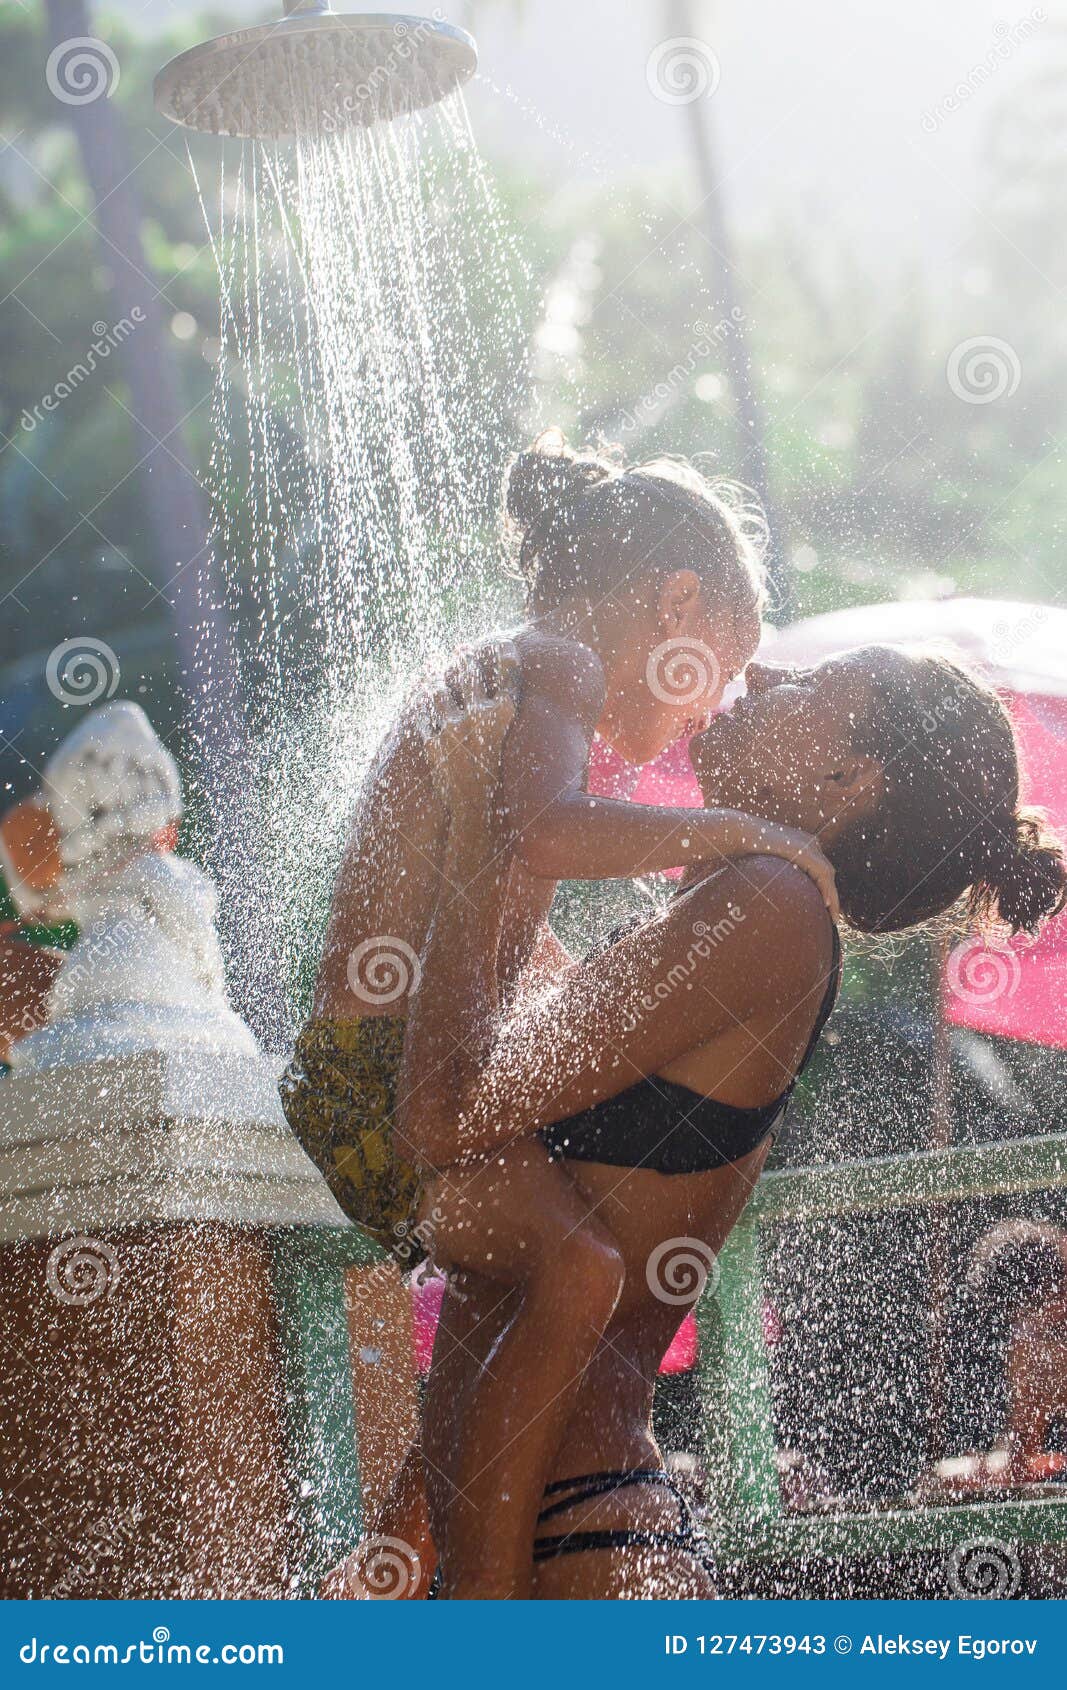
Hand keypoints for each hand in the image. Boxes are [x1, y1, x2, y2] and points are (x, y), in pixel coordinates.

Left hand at [418, 639, 519, 811]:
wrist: (476, 807)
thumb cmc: (498, 778)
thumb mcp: (508, 744)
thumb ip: (504, 718)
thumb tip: (502, 700)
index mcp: (505, 715)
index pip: (508, 672)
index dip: (506, 652)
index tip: (503, 640)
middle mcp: (479, 716)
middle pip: (470, 675)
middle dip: (464, 658)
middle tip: (461, 649)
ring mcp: (453, 727)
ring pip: (439, 690)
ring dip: (434, 676)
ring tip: (430, 667)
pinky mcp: (432, 740)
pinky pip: (422, 714)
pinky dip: (418, 702)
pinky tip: (417, 692)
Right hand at [735, 820, 839, 920]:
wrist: (740, 833)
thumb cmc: (745, 848)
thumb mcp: (767, 862)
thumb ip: (777, 872)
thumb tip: (773, 893)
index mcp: (802, 844)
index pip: (819, 869)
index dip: (824, 889)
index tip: (825, 908)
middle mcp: (809, 842)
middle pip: (826, 872)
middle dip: (831, 895)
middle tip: (833, 916)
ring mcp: (809, 845)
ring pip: (828, 874)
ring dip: (832, 897)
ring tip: (833, 917)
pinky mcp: (806, 851)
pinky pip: (822, 874)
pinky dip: (827, 890)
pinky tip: (827, 905)